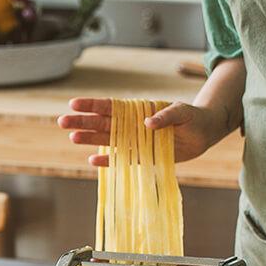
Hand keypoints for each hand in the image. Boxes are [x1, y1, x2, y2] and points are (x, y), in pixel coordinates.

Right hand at [57, 98, 224, 165]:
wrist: (202, 134)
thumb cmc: (192, 117)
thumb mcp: (182, 112)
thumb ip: (165, 115)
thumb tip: (147, 123)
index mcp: (136, 110)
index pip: (110, 107)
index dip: (92, 105)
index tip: (73, 104)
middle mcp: (131, 125)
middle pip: (101, 123)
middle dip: (82, 122)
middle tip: (62, 122)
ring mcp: (134, 141)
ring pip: (107, 140)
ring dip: (89, 139)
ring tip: (72, 138)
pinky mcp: (142, 157)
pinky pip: (121, 159)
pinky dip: (107, 161)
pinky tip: (92, 161)